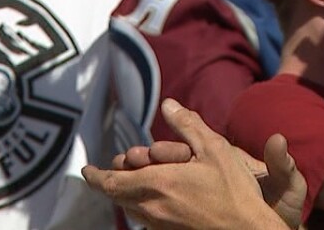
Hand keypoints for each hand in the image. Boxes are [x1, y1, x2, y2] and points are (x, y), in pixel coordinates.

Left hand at [82, 99, 301, 229]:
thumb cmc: (236, 192)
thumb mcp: (215, 150)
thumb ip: (188, 126)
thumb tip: (168, 104)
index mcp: (158, 184)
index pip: (111, 182)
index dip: (95, 176)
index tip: (86, 170)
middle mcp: (154, 207)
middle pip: (117, 196)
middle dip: (109, 182)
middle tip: (108, 171)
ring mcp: (161, 225)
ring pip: (131, 210)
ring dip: (124, 194)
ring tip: (126, 183)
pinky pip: (146, 220)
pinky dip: (141, 207)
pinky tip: (151, 200)